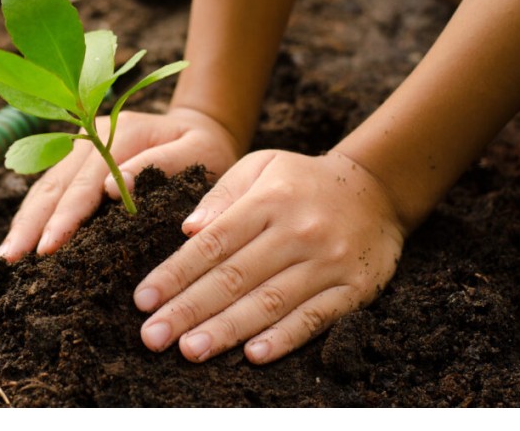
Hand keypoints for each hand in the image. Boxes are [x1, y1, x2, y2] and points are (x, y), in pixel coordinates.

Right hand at [0, 107, 240, 261]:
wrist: (200, 127)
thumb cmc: (206, 148)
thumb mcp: (198, 152)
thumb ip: (161, 164)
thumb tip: (114, 188)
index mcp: (120, 133)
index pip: (85, 182)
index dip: (65, 216)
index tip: (48, 247)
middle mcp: (90, 136)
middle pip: (53, 184)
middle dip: (30, 225)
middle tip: (9, 262)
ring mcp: (78, 147)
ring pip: (43, 187)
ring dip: (23, 223)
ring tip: (3, 259)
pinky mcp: (75, 161)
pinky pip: (48, 189)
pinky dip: (31, 216)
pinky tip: (18, 241)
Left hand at [133, 149, 405, 363]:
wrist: (377, 189)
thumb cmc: (302, 180)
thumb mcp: (261, 165)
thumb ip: (222, 194)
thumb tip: (187, 229)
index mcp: (268, 201)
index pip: (213, 243)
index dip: (175, 273)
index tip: (143, 299)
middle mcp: (297, 232)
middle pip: (234, 277)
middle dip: (189, 309)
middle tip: (153, 336)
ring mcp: (328, 262)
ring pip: (270, 302)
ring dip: (227, 329)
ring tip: (190, 349)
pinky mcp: (354, 288)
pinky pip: (315, 317)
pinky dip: (285, 338)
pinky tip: (254, 354)